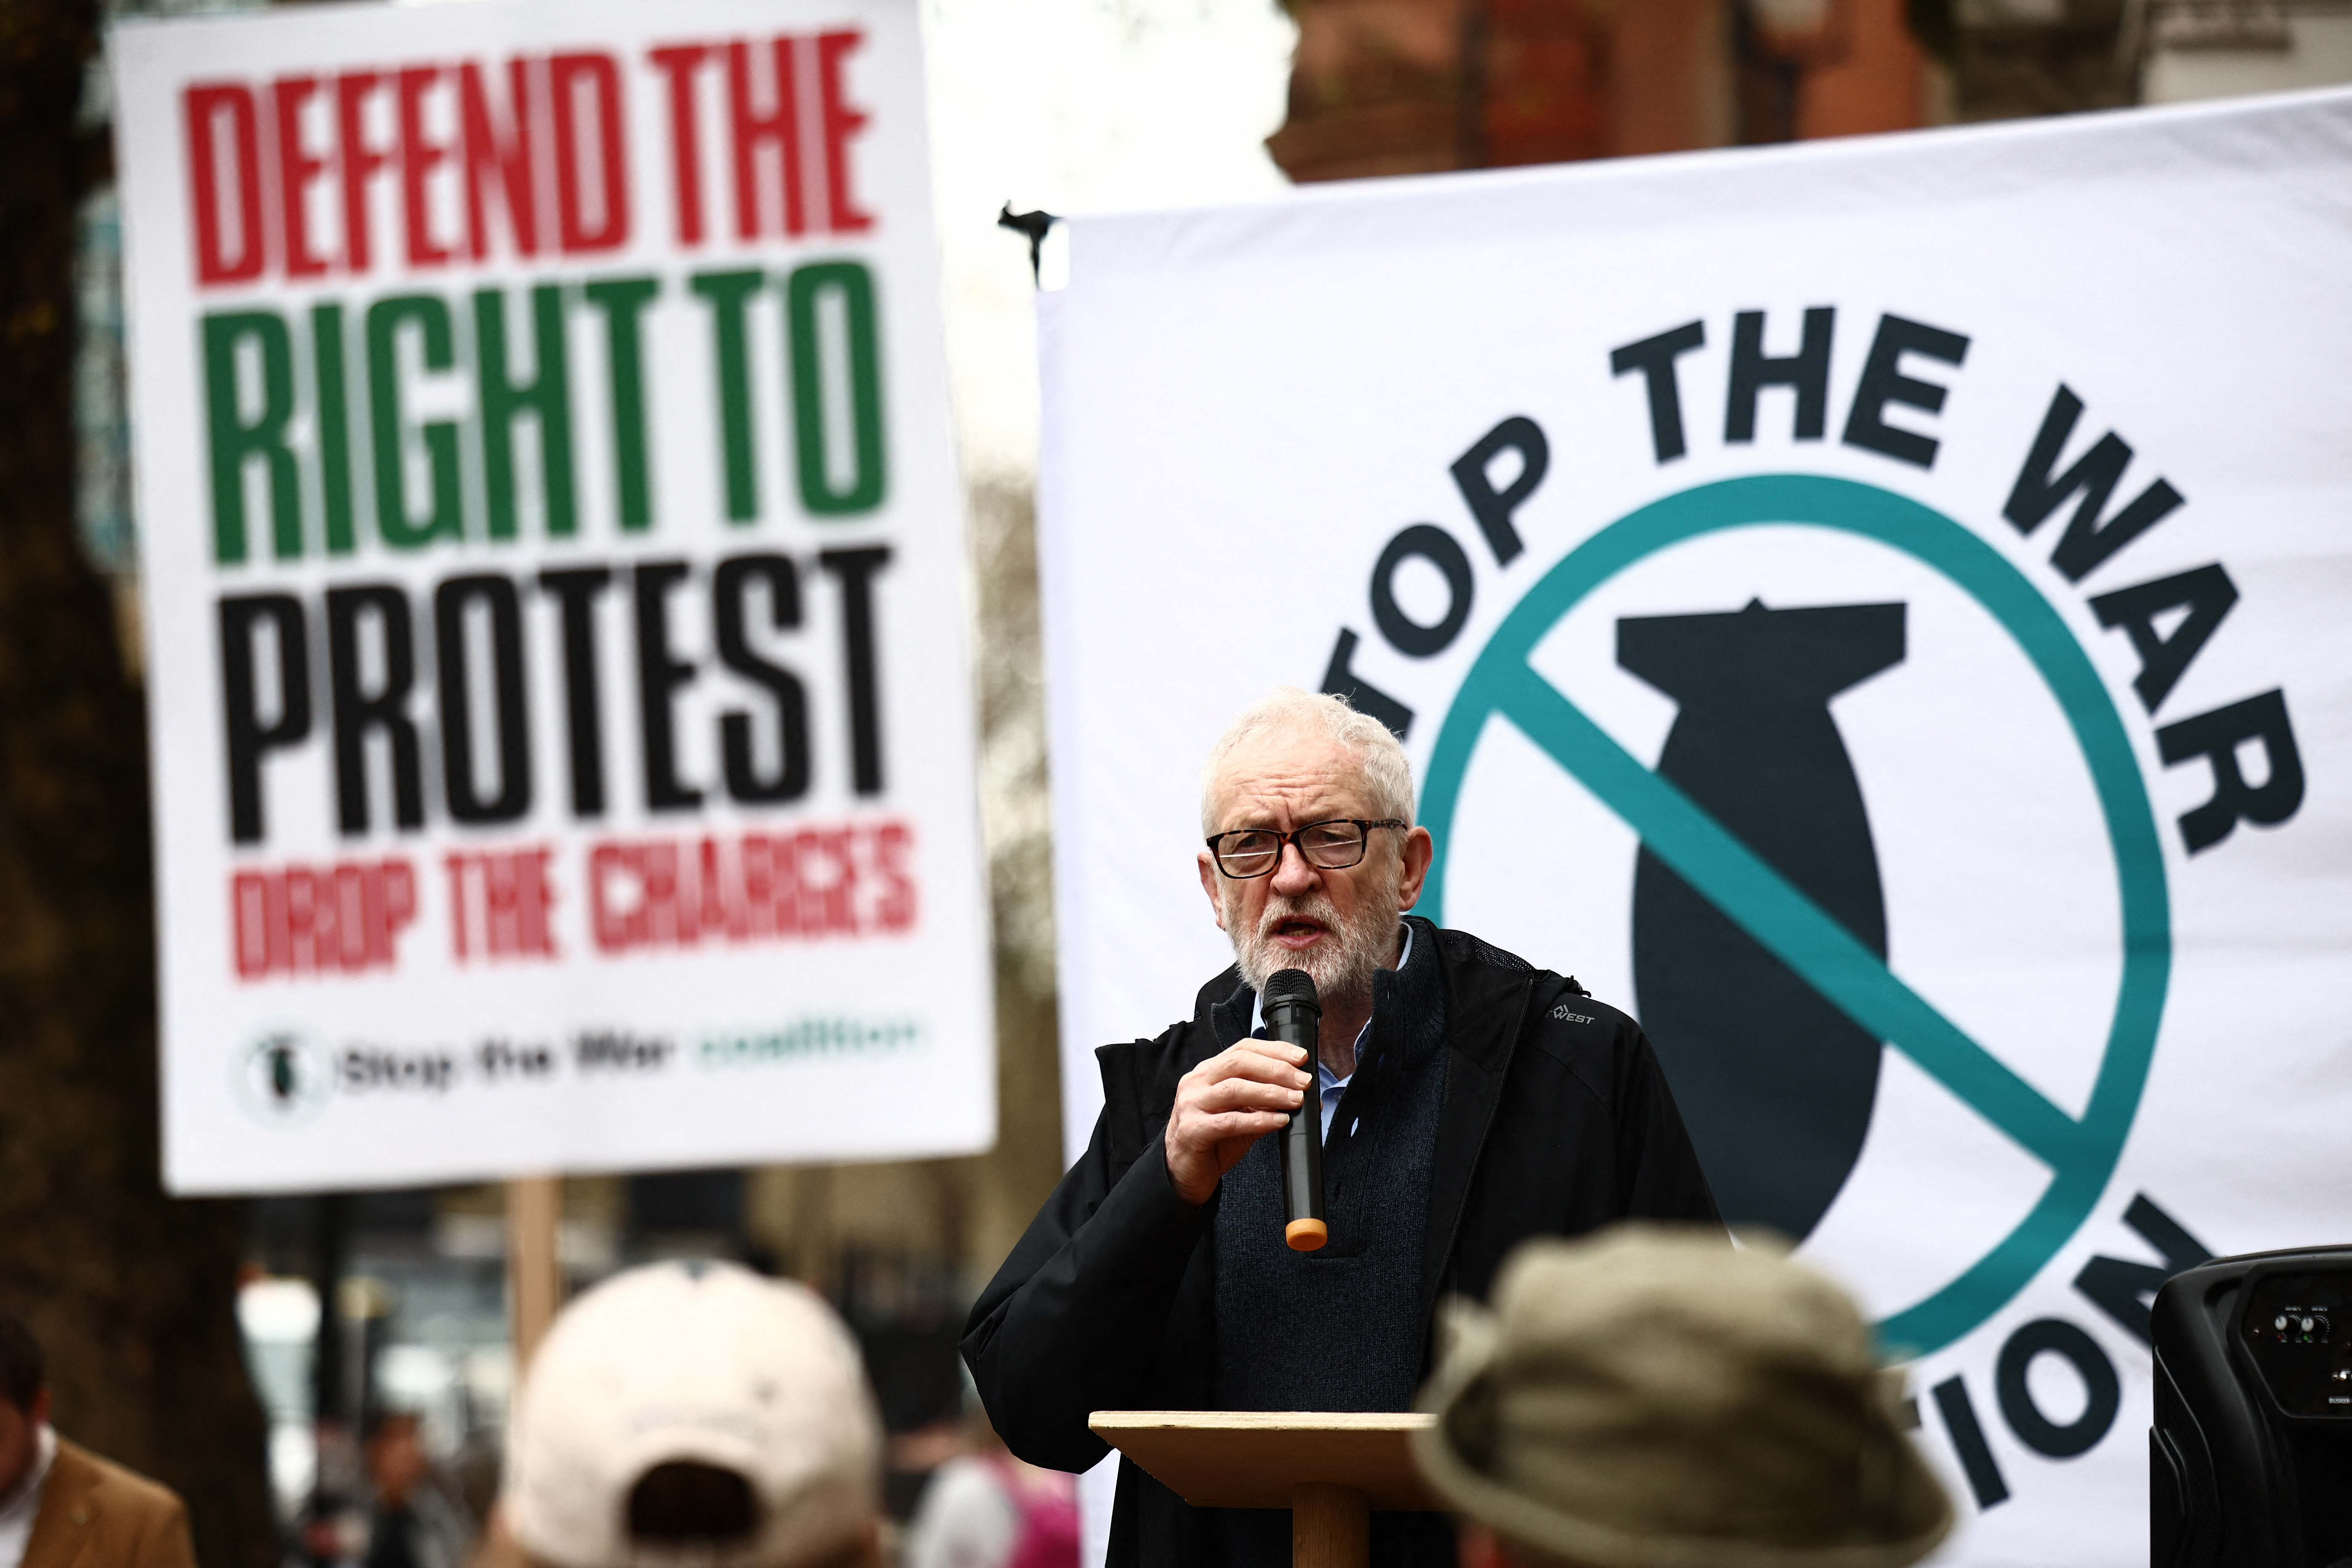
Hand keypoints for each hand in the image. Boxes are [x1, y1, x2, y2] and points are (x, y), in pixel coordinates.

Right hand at [1164, 1038, 1310, 1206]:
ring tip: (1295, 1100)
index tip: (1301, 1058)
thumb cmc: (1213, 1141)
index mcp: (1208, 1072)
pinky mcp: (1192, 1130)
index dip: (1274, 1050)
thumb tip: (1300, 1094)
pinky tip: (1278, 1121)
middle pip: (1239, 1063)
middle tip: (1303, 1082)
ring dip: (1271, 1093)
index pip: (1243, 1049)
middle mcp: (1196, 1082)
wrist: (1184, 1173)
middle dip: (1277, 1070)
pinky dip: (1258, 1120)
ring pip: (1235, 1089)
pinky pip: (1229, 1122)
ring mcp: (1191, 1105)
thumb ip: (1264, 1102)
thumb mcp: (1241, 1114)